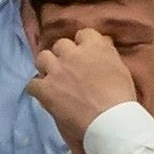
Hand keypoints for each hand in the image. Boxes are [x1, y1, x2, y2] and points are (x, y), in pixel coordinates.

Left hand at [30, 22, 127, 152]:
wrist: (110, 120)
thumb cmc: (121, 97)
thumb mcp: (120, 68)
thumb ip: (107, 54)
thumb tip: (102, 44)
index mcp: (94, 46)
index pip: (83, 33)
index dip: (83, 44)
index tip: (86, 55)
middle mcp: (72, 53)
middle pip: (60, 45)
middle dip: (64, 55)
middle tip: (70, 69)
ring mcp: (56, 70)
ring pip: (42, 58)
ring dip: (47, 67)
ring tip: (54, 79)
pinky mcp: (45, 89)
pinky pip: (32, 84)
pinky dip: (38, 89)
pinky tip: (45, 95)